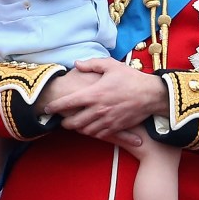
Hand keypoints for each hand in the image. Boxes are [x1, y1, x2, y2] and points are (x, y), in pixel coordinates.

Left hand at [43, 58, 166, 145]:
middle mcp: (98, 110)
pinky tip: (90, 128)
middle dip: (64, 123)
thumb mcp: (111, 65)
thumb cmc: (131, 78)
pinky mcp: (116, 127)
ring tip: (75, 124)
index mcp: (94, 94)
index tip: (47, 108)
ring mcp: (107, 120)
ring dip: (78, 129)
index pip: (67, 103)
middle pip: (73, 122)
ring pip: (85, 131)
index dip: (54, 107)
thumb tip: (76, 64)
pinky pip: (99, 135)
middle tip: (62, 120)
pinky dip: (92, 133)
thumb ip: (91, 64)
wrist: (151, 95)